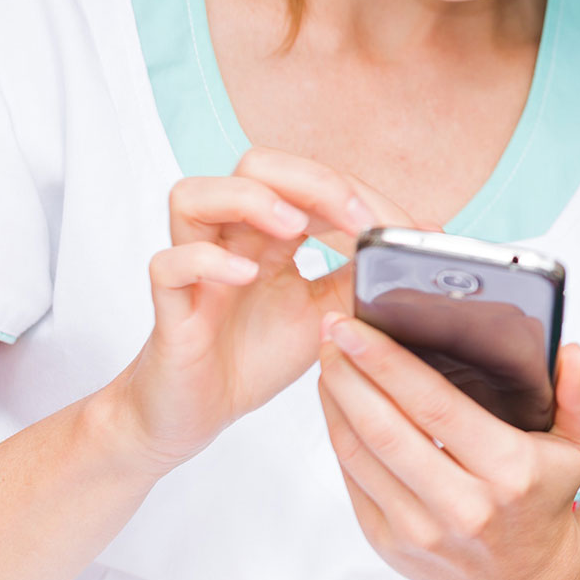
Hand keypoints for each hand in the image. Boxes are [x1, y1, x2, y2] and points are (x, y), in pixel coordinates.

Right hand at [101, 148, 418, 471]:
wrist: (199, 413)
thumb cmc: (256, 355)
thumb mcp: (327, 313)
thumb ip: (359, 277)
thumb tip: (412, 250)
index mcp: (269, 232)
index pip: (308, 182)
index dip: (355, 193)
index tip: (401, 227)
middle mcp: (230, 237)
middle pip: (254, 166)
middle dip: (311, 180)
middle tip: (354, 218)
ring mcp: (195, 268)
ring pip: (193, 195)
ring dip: (251, 200)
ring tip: (296, 228)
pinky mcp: (169, 307)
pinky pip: (168, 263)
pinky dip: (206, 260)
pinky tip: (246, 275)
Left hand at [317, 314, 579, 579]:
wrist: (519, 579)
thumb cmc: (544, 500)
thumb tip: (572, 356)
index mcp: (508, 471)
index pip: (436, 407)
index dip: (389, 363)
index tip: (359, 328)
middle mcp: (462, 504)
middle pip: (386, 428)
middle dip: (351, 372)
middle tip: (333, 330)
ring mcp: (420, 528)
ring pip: (360, 452)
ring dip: (336, 400)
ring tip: (330, 358)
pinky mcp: (389, 542)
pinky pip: (352, 480)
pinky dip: (338, 434)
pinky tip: (338, 403)